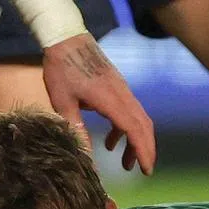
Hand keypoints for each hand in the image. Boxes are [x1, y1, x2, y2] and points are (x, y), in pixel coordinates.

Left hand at [42, 34, 155, 173]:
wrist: (66, 37)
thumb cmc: (62, 68)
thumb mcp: (63, 101)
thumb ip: (75, 128)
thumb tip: (84, 156)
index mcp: (110, 99)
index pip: (134, 129)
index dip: (143, 150)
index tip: (147, 169)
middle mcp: (122, 95)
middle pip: (143, 126)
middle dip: (146, 150)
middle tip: (144, 171)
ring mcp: (122, 90)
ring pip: (138, 119)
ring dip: (136, 142)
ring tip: (126, 163)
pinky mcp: (118, 88)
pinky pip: (129, 112)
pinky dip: (125, 130)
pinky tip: (113, 143)